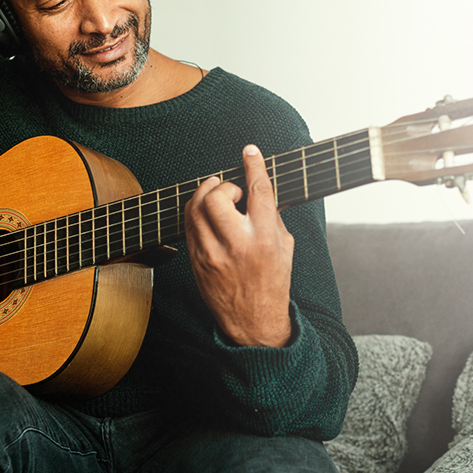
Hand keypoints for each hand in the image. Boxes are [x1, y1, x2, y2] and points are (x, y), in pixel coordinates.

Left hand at [184, 145, 293, 346]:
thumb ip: (271, 216)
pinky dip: (195, 212)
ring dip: (204, 194)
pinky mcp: (195, 261)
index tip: (250, 151)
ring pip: (195, 209)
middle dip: (222, 185)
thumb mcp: (284, 247)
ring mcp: (212, 254)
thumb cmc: (272, 281)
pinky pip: (187, 226)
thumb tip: (257, 188)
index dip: (253, 166)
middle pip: (217, 198)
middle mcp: (237, 246)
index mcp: (265, 240)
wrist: (253, 321)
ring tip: (215, 195)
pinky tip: (206, 213)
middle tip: (230, 190)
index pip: (258, 192)